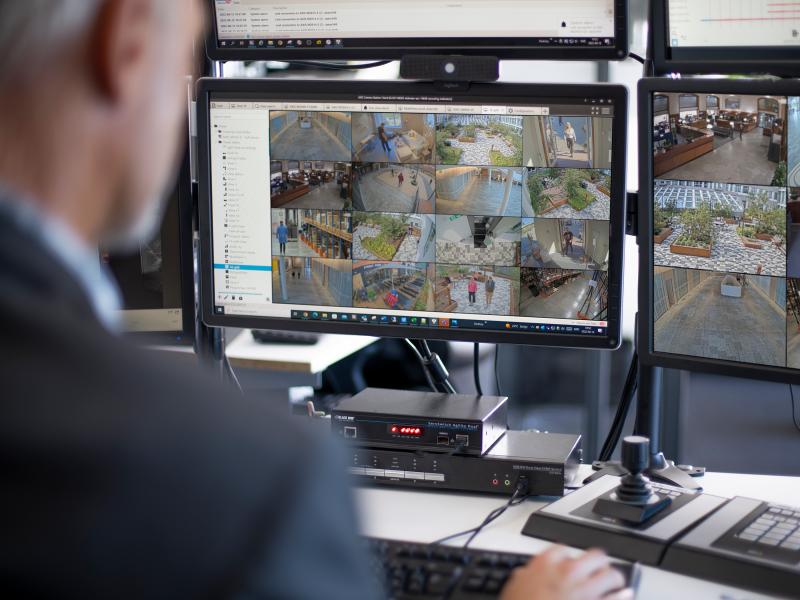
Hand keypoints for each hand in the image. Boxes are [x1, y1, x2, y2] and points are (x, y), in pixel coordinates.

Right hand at [499, 546, 632, 599]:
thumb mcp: (513, 588)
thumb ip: (523, 577)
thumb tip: (524, 575)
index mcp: (546, 563)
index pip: (562, 549)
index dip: (565, 556)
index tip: (566, 562)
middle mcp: (569, 572)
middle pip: (594, 556)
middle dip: (598, 562)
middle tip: (599, 568)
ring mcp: (585, 590)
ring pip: (610, 575)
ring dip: (614, 578)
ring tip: (616, 582)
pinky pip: (616, 599)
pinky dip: (622, 596)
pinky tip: (626, 595)